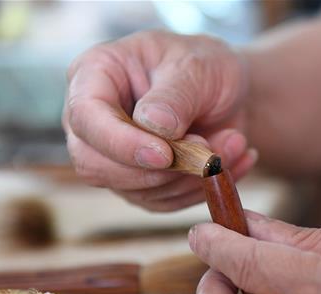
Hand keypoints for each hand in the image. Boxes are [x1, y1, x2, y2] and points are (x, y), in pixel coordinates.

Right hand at [63, 30, 257, 210]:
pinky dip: (202, 188)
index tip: (164, 155)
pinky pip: (163, 201)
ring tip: (233, 142)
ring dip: (192, 177)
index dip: (121, 143)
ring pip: (135, 189)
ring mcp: (113, 155)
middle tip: (208, 151)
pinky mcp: (139, 183)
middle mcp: (94, 120)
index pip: (86, 117)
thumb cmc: (205, 66)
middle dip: (158, 170)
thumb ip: (174, 97)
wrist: (229, 90)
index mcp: (93, 75)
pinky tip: (233, 161)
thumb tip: (154, 128)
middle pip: (95, 165)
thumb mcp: (196, 67)